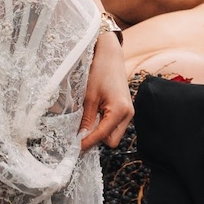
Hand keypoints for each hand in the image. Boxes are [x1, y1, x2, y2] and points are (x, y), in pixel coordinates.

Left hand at [79, 32, 133, 150]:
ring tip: (87, 118)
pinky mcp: (125, 109)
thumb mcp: (89, 96)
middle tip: (80, 131)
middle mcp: (128, 114)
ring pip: (113, 134)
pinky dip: (103, 124)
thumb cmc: (100, 71)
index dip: (88, 142)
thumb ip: (86, 119)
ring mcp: (128, 112)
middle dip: (96, 139)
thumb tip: (80, 137)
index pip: (103, 135)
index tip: (75, 148)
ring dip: (99, 131)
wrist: (110, 55)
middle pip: (112, 140)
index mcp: (120, 110)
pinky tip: (94, 114)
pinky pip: (114, 125)